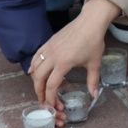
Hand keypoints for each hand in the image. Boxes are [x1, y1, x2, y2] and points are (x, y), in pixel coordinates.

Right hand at [29, 0, 118, 121]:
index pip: (51, 85)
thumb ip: (92, 81)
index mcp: (64, 63)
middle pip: (38, 78)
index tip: (53, 105)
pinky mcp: (48, 42)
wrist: (90, 22)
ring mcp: (49, 48)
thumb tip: (94, 95)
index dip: (50, 98)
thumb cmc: (93, 41)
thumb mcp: (95, 63)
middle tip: (43, 101)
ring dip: (35, 80)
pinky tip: (33, 71)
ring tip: (40, 88)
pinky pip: (36, 56)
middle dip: (39, 92)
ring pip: (34, 67)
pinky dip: (33, 66)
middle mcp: (53, 56)